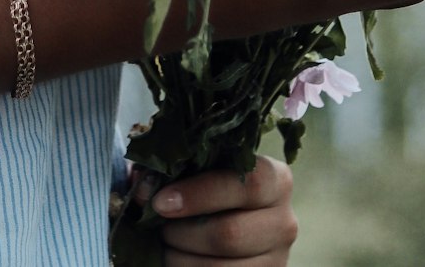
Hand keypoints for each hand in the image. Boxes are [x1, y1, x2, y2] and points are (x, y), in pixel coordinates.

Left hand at [135, 156, 296, 266]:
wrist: (232, 221)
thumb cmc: (212, 187)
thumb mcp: (204, 169)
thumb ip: (179, 168)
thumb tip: (140, 180)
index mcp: (275, 180)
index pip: (245, 183)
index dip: (199, 193)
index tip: (161, 202)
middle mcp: (284, 222)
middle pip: (229, 234)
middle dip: (182, 233)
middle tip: (159, 228)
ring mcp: (277, 260)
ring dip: (180, 259)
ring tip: (165, 246)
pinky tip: (177, 260)